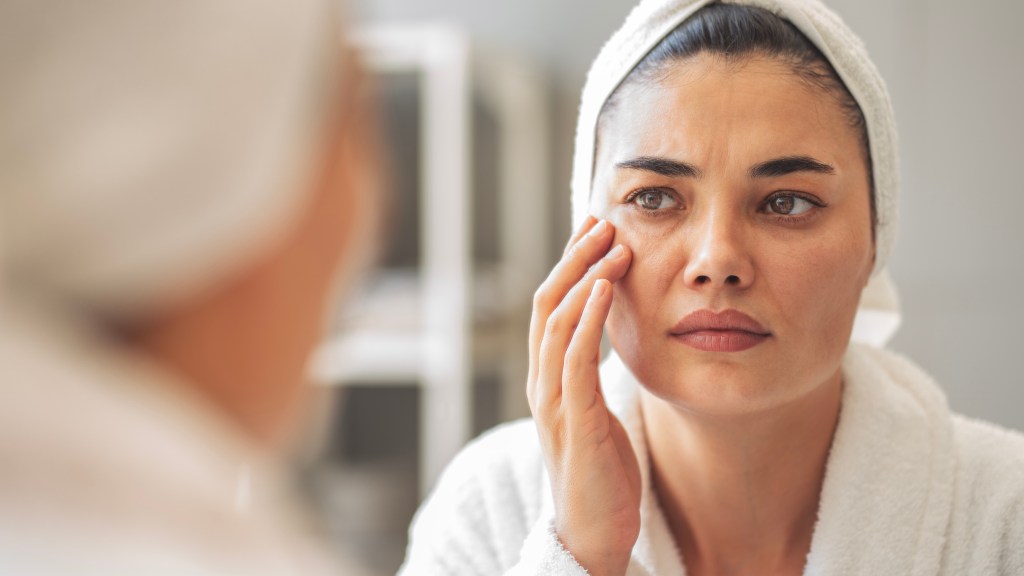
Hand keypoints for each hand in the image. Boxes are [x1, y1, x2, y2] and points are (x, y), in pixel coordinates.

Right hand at [527, 216, 641, 575]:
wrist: (592, 533)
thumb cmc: (601, 473)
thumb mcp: (596, 412)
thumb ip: (592, 375)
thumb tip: (609, 340)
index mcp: (548, 379)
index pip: (550, 307)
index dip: (569, 264)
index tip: (594, 228)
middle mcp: (542, 383)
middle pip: (546, 304)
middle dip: (573, 259)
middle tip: (602, 221)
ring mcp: (553, 402)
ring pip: (557, 323)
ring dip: (583, 278)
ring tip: (611, 244)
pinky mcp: (574, 420)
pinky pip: (575, 360)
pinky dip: (587, 318)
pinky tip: (604, 290)